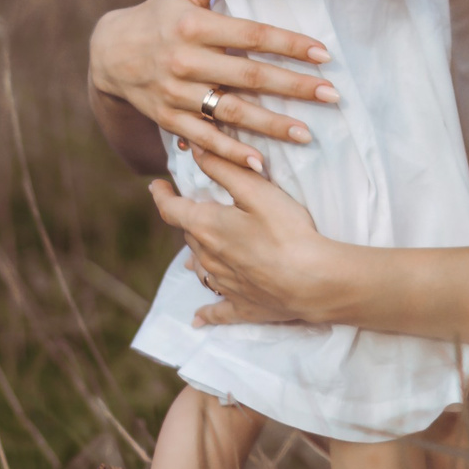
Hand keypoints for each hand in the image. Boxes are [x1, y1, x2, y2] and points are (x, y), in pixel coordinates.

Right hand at [88, 0, 335, 172]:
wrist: (108, 54)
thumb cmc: (157, 16)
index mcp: (194, 26)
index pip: (252, 35)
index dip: (290, 45)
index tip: (324, 54)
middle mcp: (186, 61)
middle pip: (249, 76)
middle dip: (294, 87)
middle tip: (331, 95)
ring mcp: (177, 94)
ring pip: (231, 112)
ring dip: (271, 125)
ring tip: (307, 134)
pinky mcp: (169, 119)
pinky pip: (205, 139)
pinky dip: (232, 153)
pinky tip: (261, 163)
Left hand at [149, 159, 336, 325]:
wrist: (311, 281)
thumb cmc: (287, 231)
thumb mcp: (256, 190)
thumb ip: (224, 168)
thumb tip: (195, 150)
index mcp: (206, 227)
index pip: (172, 209)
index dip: (161, 195)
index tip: (156, 185)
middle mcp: (207, 257)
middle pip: (189, 236)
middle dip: (189, 221)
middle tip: (196, 209)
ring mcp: (223, 285)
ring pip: (200, 267)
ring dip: (197, 257)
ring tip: (195, 254)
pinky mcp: (242, 306)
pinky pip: (217, 309)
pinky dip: (206, 312)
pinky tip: (198, 318)